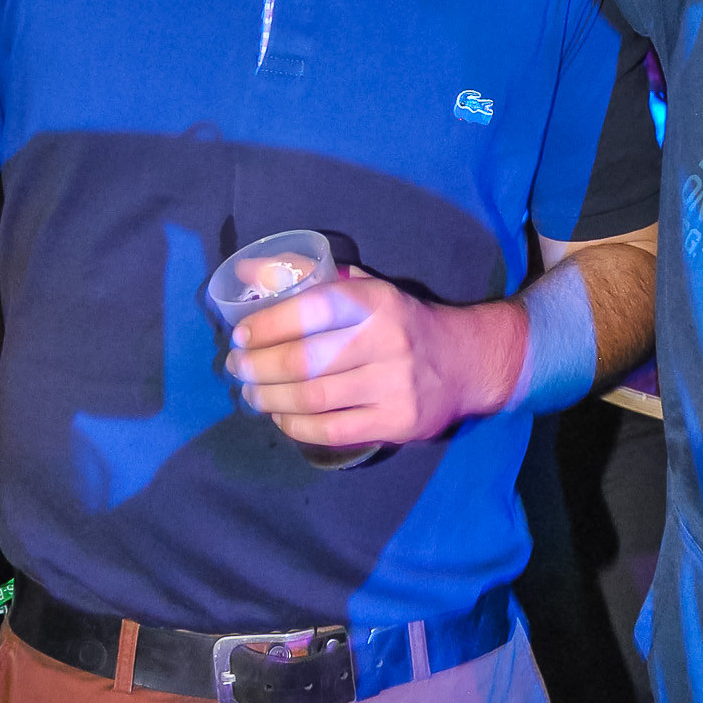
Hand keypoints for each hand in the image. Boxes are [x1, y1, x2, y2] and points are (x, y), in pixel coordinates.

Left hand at [226, 268, 525, 449]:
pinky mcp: (398, 422)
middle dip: (258, 367)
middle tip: (237, 368)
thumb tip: (247, 273)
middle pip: (304, 360)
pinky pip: (332, 430)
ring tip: (252, 395)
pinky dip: (296, 426)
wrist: (465, 363)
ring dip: (270, 399)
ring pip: (313, 397)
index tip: (240, 336)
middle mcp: (388, 340)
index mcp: (377, 301)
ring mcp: (394, 385)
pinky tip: (282, 417)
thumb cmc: (402, 323)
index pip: (311, 309)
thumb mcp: (368, 290)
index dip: (267, 325)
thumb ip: (314, 281)